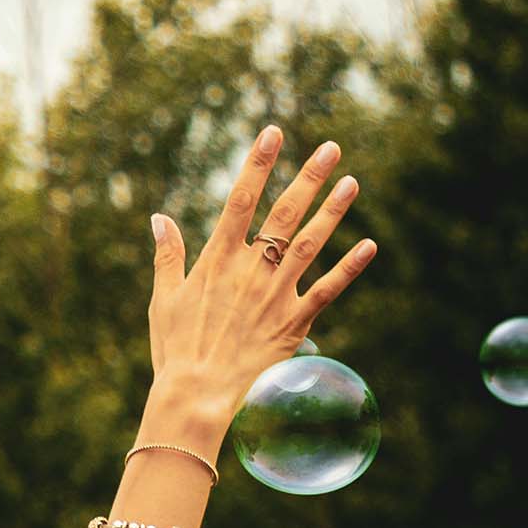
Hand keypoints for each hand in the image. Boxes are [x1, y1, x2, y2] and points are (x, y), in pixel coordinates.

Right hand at [146, 126, 375, 429]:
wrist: (195, 396)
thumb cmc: (174, 351)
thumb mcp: (164, 300)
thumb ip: (167, 256)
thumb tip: (159, 218)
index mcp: (217, 262)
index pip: (240, 200)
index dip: (258, 164)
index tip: (274, 132)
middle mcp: (250, 272)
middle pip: (284, 214)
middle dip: (308, 177)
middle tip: (331, 147)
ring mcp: (274, 296)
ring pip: (309, 243)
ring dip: (332, 212)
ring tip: (351, 183)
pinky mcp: (292, 324)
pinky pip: (326, 291)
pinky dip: (348, 268)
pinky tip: (368, 246)